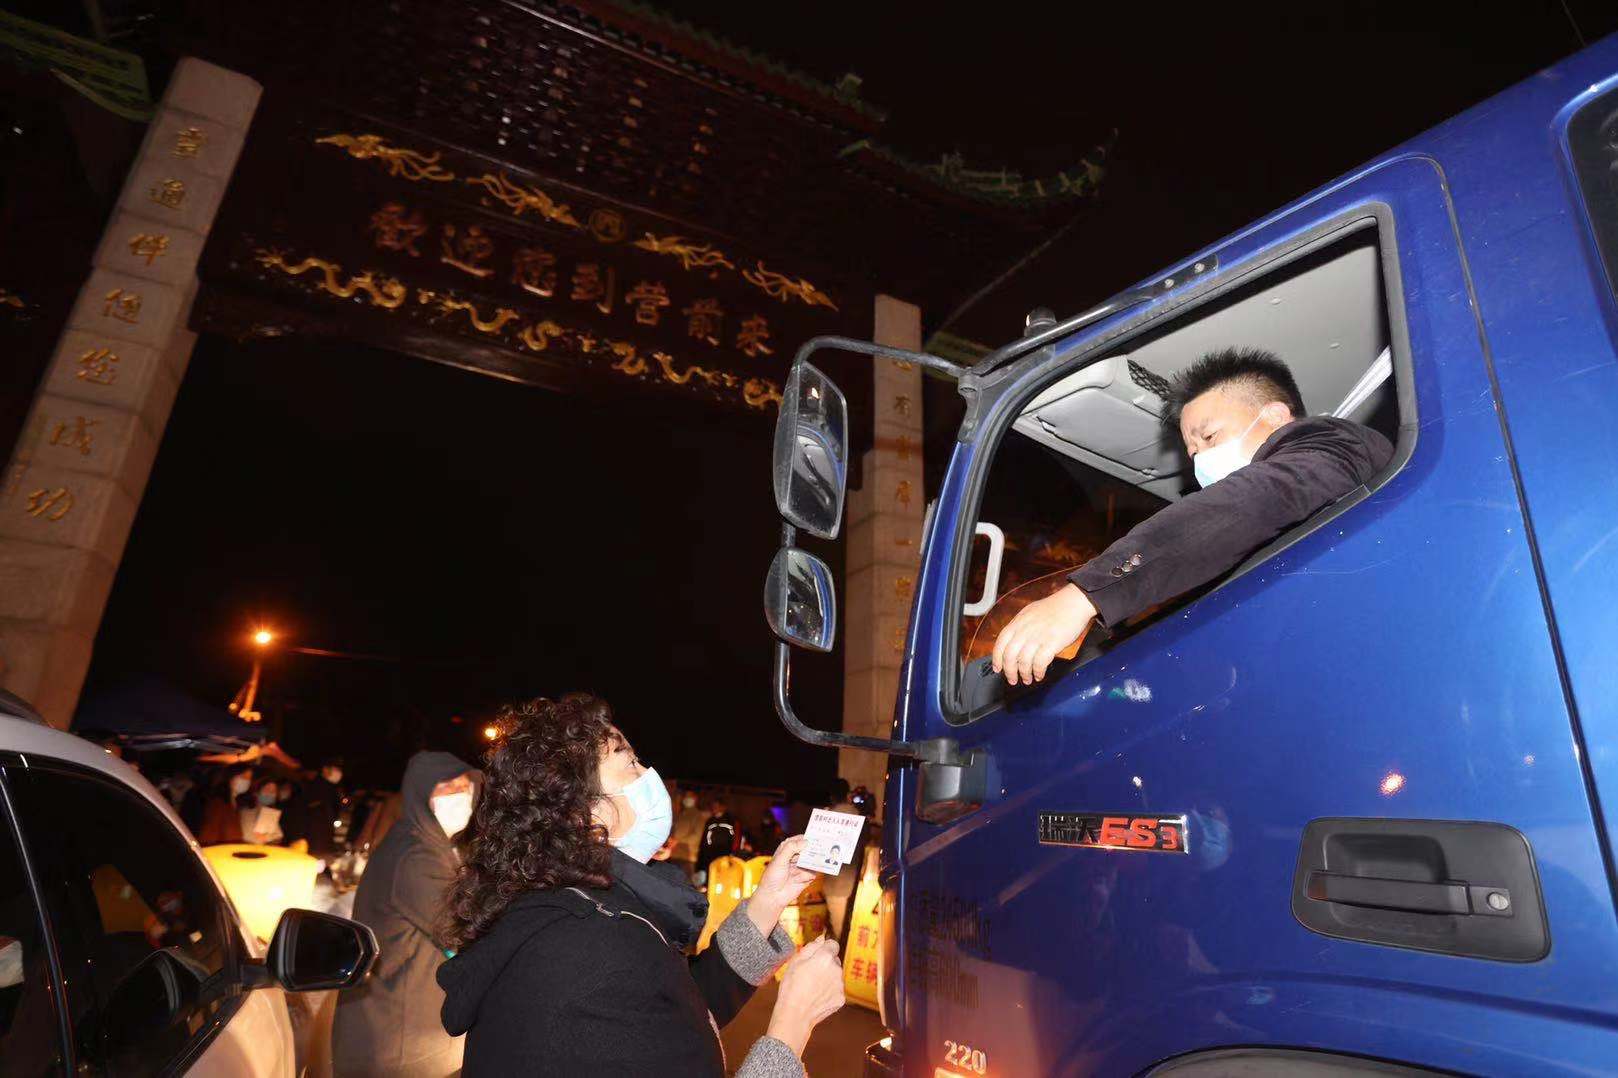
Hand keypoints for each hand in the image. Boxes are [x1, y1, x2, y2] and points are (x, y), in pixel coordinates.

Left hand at [748, 835, 816, 934]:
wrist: (773, 896)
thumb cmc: (772, 876)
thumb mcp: (780, 859)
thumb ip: (791, 848)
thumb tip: (806, 841)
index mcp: (787, 849)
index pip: (799, 840)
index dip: (807, 837)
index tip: (817, 836)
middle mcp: (795, 857)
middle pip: (809, 850)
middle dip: (815, 849)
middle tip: (824, 846)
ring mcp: (801, 867)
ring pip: (813, 861)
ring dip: (811, 864)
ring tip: (811, 864)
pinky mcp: (806, 877)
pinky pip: (813, 873)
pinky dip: (808, 876)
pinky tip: (798, 880)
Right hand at [767, 935, 845, 1055]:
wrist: (795, 1014)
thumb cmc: (791, 987)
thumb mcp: (795, 961)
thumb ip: (811, 947)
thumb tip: (821, 938)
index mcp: (825, 957)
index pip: (833, 944)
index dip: (824, 949)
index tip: (816, 956)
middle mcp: (836, 969)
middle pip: (835, 960)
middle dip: (826, 964)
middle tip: (810, 974)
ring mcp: (840, 985)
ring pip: (836, 976)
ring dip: (828, 978)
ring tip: (812, 987)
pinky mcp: (841, 998)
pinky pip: (836, 990)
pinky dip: (829, 992)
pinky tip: (816, 996)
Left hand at [992, 583, 1095, 684]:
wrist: (1074, 602)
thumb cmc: (1054, 607)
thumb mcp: (1030, 612)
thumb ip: (1020, 627)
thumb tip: (1013, 642)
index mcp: (1018, 622)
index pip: (1000, 643)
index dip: (997, 658)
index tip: (997, 668)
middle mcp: (1025, 630)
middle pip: (1010, 656)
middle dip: (1009, 671)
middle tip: (1012, 680)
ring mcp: (1038, 636)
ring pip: (1023, 662)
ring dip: (1024, 674)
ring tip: (1027, 679)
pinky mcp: (1052, 643)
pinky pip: (1040, 663)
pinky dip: (1038, 672)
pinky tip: (1039, 674)